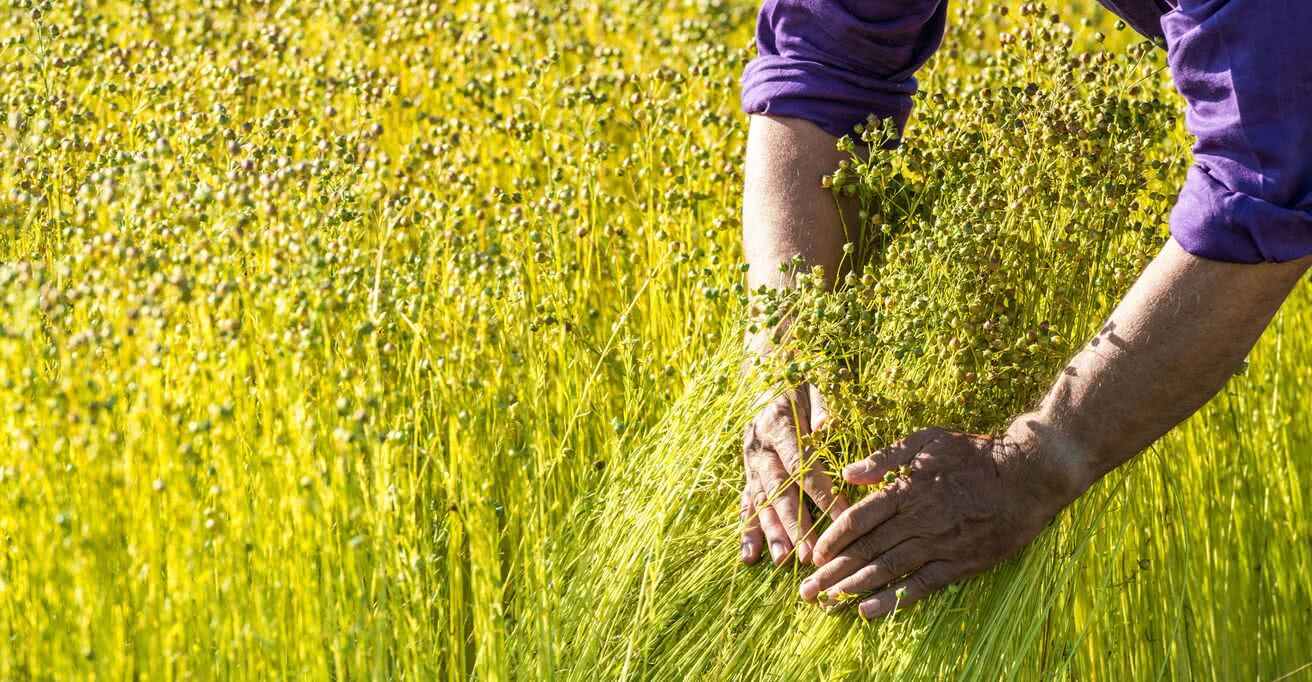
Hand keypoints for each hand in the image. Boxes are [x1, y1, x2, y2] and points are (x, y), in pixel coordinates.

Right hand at [740, 382, 849, 565]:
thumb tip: (827, 426)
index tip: (842, 515)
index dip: (820, 491)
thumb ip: (823, 405)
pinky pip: (746, 504)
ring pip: (760, 501)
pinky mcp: (748, 473)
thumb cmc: (803, 381)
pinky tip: (750, 556)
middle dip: (794, 522)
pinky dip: (748, 530)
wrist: (769, 374)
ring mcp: (750, 461)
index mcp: (777, 421)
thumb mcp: (817, 383)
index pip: (801, 463)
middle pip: (778, 489)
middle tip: (808, 553)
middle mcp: (759, 445)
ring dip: (771, 532)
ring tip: (783, 560)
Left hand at [798, 426, 1078, 617]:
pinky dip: (894, 599)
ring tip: (828, 603)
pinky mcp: (960, 563)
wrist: (1029, 475)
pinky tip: (869, 611)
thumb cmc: (975, 453)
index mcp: (907, 488)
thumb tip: (847, 473)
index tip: (814, 553)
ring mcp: (940, 544)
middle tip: (806, 591)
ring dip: (854, 588)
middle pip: (867, 549)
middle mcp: (919, 519)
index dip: (833, 538)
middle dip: (832, 571)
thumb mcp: (927, 440)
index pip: (859, 518)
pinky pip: (922, 586)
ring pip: (888, 570)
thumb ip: (885, 457)